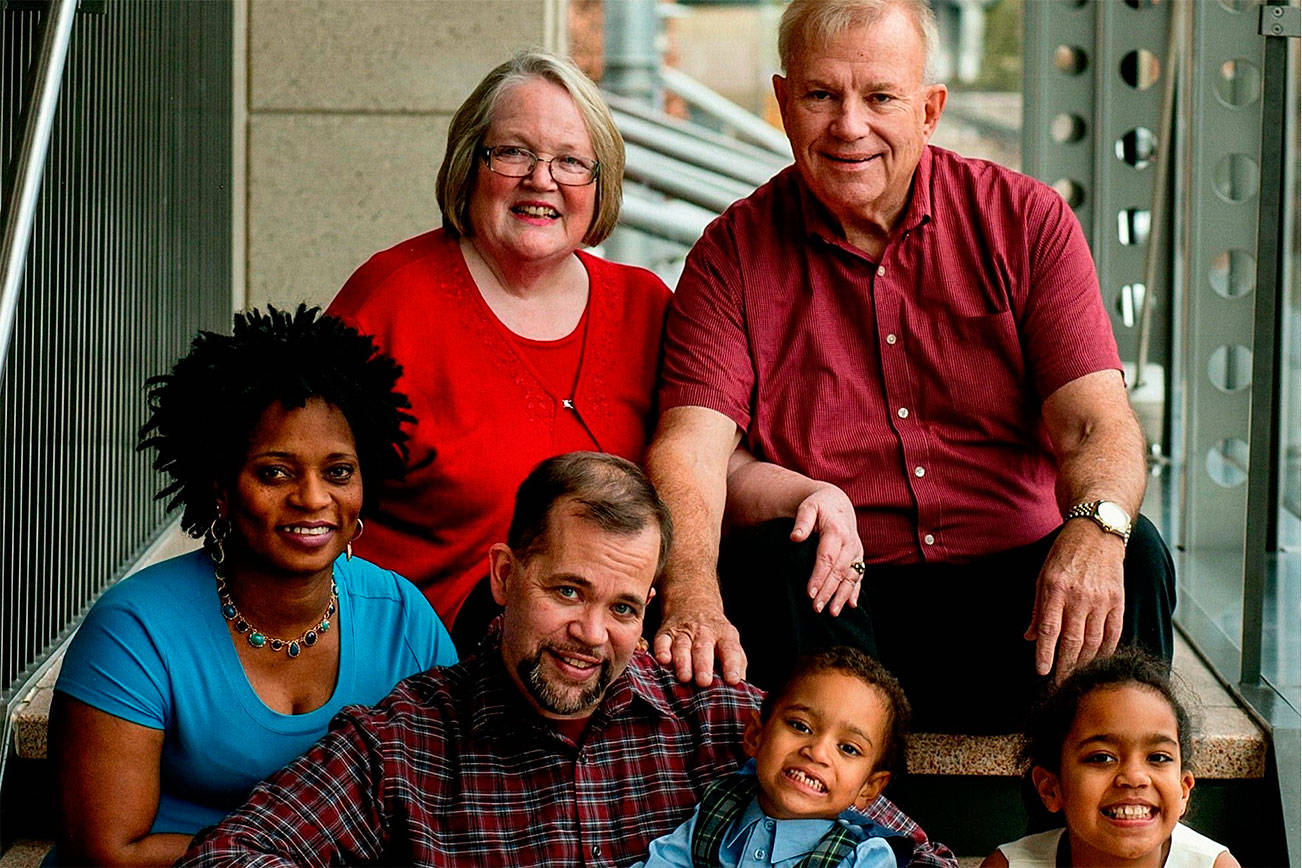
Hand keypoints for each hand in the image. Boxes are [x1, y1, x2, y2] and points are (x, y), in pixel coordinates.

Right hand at [653, 588, 746, 685]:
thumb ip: (736, 664)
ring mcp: (683, 632)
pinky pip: (662, 641)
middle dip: (703, 665)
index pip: (730, 649)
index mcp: (724, 635)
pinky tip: (663, 660)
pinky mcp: (666, 633)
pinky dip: (661, 650)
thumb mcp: (731, 642)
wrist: (694, 602)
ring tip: (685, 678)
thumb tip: (739, 690)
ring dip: (683, 662)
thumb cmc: (715, 634)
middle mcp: (704, 632)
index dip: (732, 665)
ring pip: (682, 646)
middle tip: (704, 682)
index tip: (732, 680)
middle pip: (703, 648)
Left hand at [791, 483, 863, 616]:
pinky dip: (855, 591)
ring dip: (842, 596)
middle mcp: (850, 544)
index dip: (819, 577)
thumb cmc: (818, 506)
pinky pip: (858, 576)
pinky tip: (851, 605)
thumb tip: (794, 537)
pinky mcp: (858, 558)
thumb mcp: (808, 507)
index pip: (827, 558)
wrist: (837, 503)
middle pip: (839, 572)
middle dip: (828, 591)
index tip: (809, 593)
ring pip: (851, 577)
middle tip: (815, 608)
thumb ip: (802, 521)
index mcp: (836, 532)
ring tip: (832, 613)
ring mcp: (856, 552)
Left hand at [1025, 520, 1125, 680]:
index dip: (1046, 653)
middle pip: (1073, 641)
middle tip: (1061, 683)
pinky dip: (1105, 650)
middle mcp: (1079, 596)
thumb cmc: (1064, 555)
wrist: (1097, 533)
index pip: (1050, 629)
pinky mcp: (1117, 600)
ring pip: (1094, 641)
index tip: (1042, 672)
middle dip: (1065, 666)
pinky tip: (1098, 660)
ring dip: (1084, 662)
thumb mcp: (1043, 576)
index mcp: (1056, 589)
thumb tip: (1030, 637)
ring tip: (1076, 675)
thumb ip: (1039, 609)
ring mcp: (1101, 599)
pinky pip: (1113, 633)